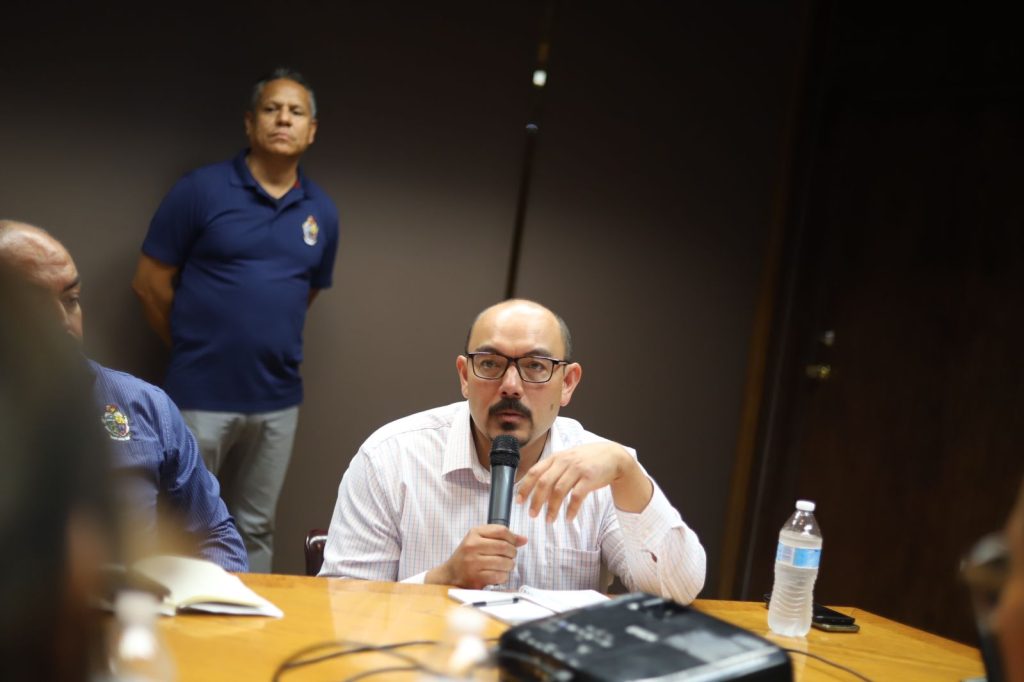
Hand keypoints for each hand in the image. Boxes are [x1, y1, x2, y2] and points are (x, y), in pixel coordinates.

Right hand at [426, 524, 526, 588]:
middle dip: (512, 553)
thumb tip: (523, 539)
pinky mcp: (476, 578)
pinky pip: (500, 576)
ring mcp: (473, 562)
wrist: (451, 574)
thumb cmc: (468, 555)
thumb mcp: (480, 540)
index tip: (514, 543)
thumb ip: (501, 538)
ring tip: (505, 566)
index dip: (512, 537)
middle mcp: (472, 546)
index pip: (501, 530)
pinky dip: (503, 576)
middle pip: (505, 547)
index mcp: (474, 533)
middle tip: (510, 556)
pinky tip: (498, 574)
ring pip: (504, 562)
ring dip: (509, 566)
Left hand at [516, 442, 651, 521]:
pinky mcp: (590, 478)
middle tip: (532, 515)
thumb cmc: (587, 460)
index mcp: (556, 458)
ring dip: (552, 508)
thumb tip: (535, 487)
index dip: (525, 487)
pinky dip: (571, 509)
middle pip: (544, 483)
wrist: (613, 456)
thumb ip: (553, 469)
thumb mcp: (568, 459)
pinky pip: (577, 496)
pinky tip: (568, 518)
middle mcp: (564, 462)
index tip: (519, 501)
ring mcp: (577, 469)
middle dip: (536, 500)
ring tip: (549, 520)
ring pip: (559, 491)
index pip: (535, 471)